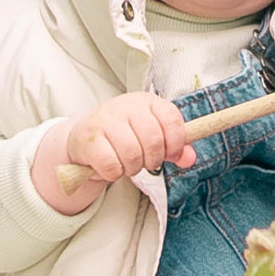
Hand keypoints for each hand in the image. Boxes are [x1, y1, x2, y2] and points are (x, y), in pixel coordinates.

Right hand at [36, 88, 192, 213]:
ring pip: (132, 154)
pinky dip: (115, 174)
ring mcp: (105, 121)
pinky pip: (112, 165)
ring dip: (133, 168)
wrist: (85, 138)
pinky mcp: (90, 140)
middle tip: (145, 162)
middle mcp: (125, 106)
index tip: (170, 154)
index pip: (171, 118)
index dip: (176, 142)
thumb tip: (190, 159)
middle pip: (153, 139)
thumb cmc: (124, 136)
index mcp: (145, 101)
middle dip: (153, 159)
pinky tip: (112, 168)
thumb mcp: (151, 136)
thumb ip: (174, 147)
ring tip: (128, 164)